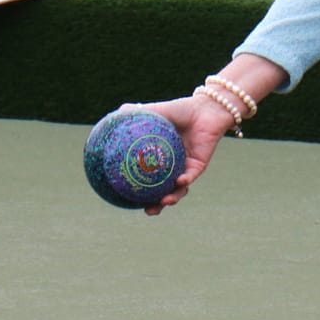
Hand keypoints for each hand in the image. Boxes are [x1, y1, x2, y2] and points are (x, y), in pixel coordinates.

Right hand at [136, 55, 286, 214]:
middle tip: (147, 211)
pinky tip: (179, 182)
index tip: (127, 200)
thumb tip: (115, 114)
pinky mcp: (199, 165)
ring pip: (179, 189)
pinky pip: (191, 176)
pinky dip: (185, 180)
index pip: (146, 180)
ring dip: (172, 198)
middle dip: (156, 205)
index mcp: (158, 159)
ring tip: (164, 201)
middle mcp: (172, 167)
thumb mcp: (154, 112)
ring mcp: (185, 168)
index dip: (138, 192)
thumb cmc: (179, 110)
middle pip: (162, 191)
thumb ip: (134, 114)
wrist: (204, 108)